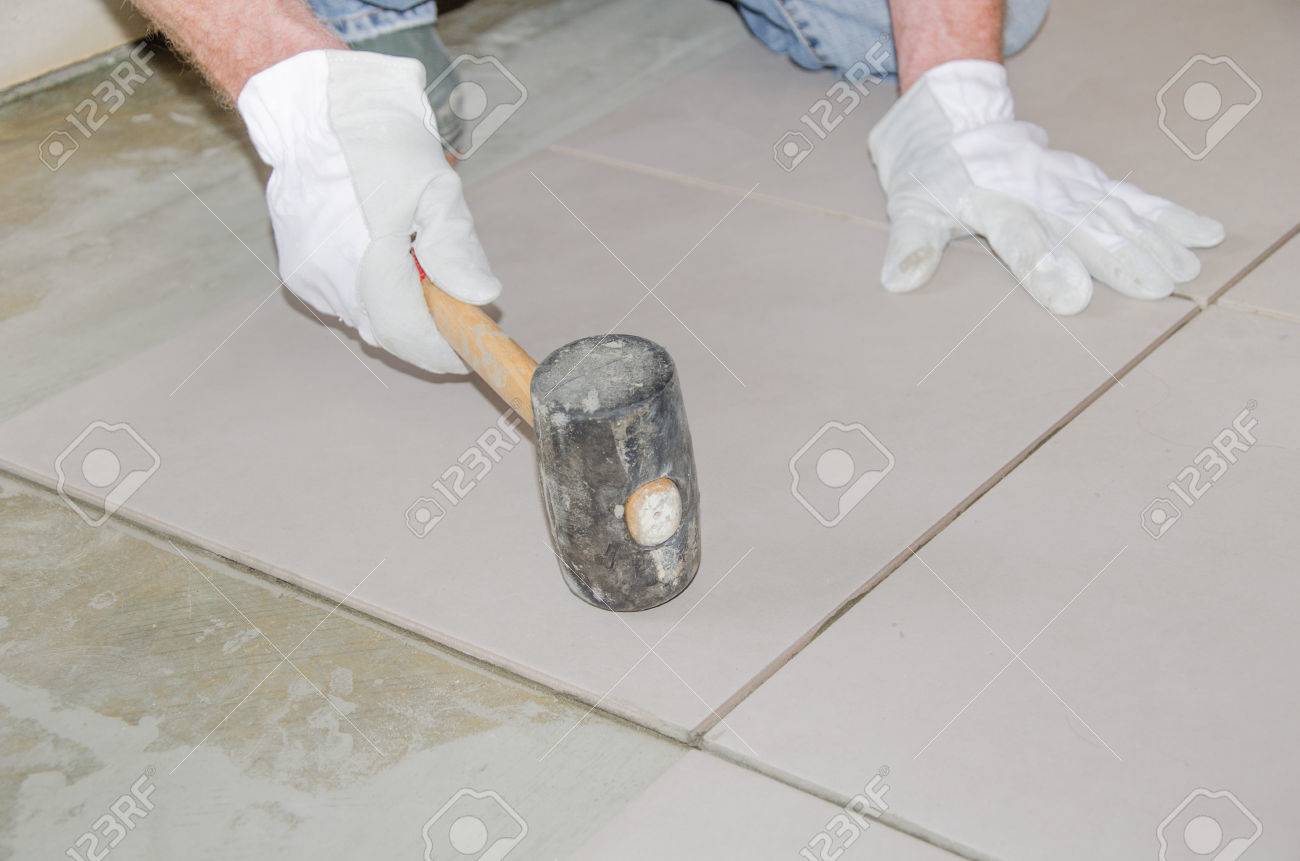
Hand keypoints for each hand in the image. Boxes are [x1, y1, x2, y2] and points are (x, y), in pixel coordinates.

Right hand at [238, 50, 499, 371]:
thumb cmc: (385, 146)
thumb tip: (483, 297)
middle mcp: (332, 279)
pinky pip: (344, 302)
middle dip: (423, 330)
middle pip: (388, 333)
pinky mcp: (298, 273)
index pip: (409, 334)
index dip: (442, 351)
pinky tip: (382, 258)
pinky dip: (371, 295)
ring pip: (366, 320)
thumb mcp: (436, 188)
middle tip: (451, 309)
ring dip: (397, 310)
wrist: (320, 112)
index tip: (468, 352)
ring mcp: (310, 279)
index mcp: (368, 260)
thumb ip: (457, 248)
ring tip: (415, 268)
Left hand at [868, 60, 1223, 313]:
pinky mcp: (1088, 181)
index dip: (1044, 264)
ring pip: (1115, 210)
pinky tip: (1204, 234)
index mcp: (990, 200)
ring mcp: (1068, 183)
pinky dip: (1168, 214)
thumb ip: (910, 242)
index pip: (1020, 235)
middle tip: (1154, 287)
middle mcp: (1037, 190)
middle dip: (1118, 256)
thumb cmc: (931, 176)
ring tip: (1185, 271)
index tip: (1071, 298)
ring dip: (1152, 239)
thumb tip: (897, 280)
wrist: (954, 122)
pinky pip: (1133, 196)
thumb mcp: (910, 206)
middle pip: (1082, 225)